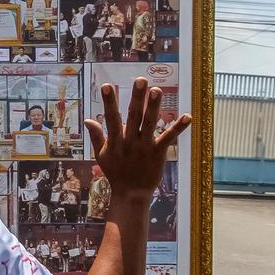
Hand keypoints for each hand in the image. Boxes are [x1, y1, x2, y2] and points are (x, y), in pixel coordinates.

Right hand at [83, 78, 190, 200]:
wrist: (131, 194)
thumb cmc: (116, 173)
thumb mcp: (101, 155)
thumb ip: (96, 136)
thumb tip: (87, 119)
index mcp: (115, 142)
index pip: (111, 119)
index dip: (109, 102)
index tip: (107, 85)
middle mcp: (130, 142)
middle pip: (134, 117)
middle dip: (137, 98)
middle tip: (141, 80)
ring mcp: (145, 147)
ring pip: (150, 124)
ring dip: (154, 107)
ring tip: (157, 90)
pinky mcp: (158, 153)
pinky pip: (168, 138)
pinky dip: (178, 128)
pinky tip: (187, 116)